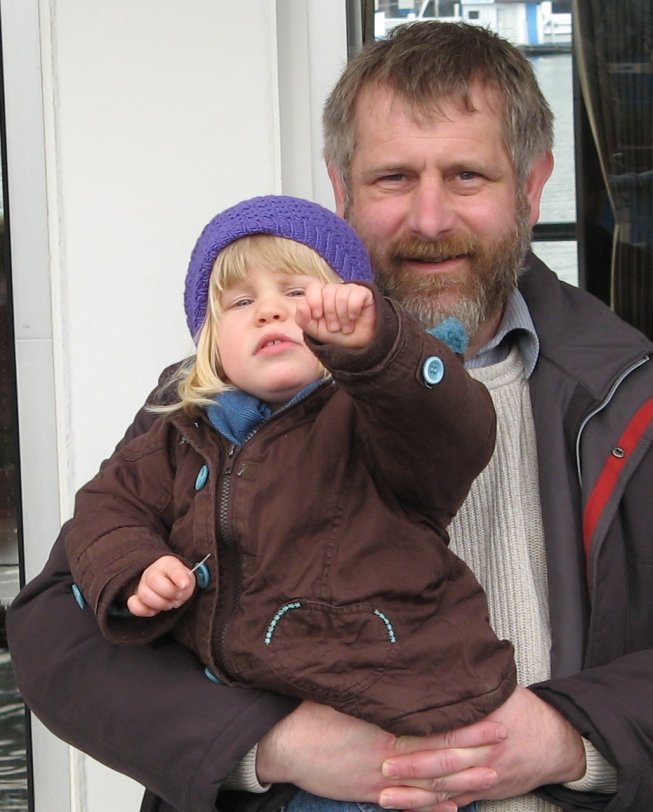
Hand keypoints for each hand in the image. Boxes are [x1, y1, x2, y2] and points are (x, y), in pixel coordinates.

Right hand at [127, 555, 194, 616]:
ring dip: (160, 603)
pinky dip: (145, 610)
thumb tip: (183, 585)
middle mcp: (151, 572)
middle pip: (154, 580)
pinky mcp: (136, 599)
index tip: (185, 585)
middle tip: (177, 597)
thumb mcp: (188, 579)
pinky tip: (154, 610)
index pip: (172, 567)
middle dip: (169, 593)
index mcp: (167, 564)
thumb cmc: (178, 582)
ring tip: (168, 603)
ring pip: (144, 594)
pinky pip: (134, 605)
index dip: (179, 577)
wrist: (167, 587)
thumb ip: (186, 581)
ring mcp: (141, 585)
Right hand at [255, 701, 506, 810]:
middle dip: (474, 748)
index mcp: (384, 725)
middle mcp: (388, 755)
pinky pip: (408, 805)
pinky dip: (433, 809)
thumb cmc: (312, 712)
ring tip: (491, 776)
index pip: (433, 725)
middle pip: (439, 754)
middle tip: (504, 738)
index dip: (464, 721)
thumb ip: (376, 689)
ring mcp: (381, 779)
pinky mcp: (370, 795)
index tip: (489, 712)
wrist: (284, 745)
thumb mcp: (344, 692)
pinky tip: (455, 810)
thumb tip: (400, 672)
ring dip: (462, 781)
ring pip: (429, 784)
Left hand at [295, 282, 375, 347]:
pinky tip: (354, 318)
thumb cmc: (336, 335)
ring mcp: (350, 290)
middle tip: (335, 327)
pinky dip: (353, 310)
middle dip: (330, 314)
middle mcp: (335, 290)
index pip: (314, 287)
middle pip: (328, 292)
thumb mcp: (315, 331)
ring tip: (345, 327)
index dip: (314, 301)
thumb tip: (300, 306)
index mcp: (321, 296)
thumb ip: (303, 320)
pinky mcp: (364, 293)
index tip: (318, 316)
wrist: (357, 346)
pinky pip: (356, 296)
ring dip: (342, 316)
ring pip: (342, 295)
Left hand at [378, 687, 586, 810]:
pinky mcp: (487, 791)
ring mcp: (485, 776)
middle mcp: (484, 753)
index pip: (447, 731)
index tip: (392, 735)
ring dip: (415, 796)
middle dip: (411, 768)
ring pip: (445, 790)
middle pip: (443, 763)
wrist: (559, 743)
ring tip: (385, 797)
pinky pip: (456, 802)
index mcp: (485, 724)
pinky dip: (433, 808)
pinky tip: (410, 809)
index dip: (420, 735)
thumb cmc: (525, 710)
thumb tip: (441, 667)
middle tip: (382, 767)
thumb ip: (472, 687)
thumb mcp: (501, 691)